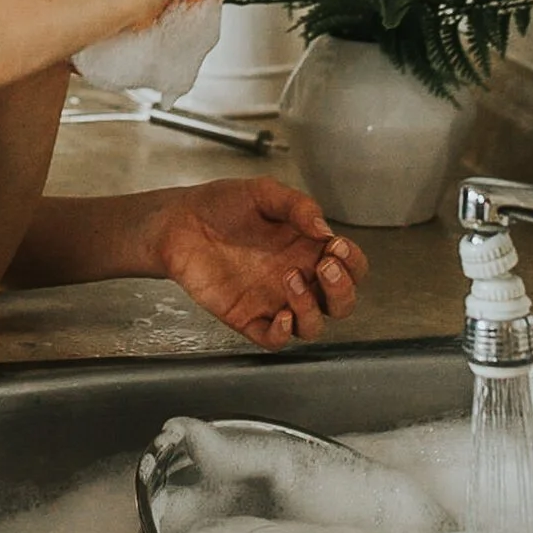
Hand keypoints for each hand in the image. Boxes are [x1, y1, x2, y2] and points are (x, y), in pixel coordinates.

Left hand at [150, 177, 367, 349]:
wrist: (178, 222)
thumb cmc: (221, 205)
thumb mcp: (263, 193)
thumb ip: (297, 206)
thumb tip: (324, 229)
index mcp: (308, 249)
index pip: (351, 267)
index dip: (353, 262)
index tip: (336, 245)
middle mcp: (298, 278)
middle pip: (340, 302)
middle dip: (342, 289)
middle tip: (325, 265)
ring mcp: (273, 301)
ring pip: (312, 326)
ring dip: (311, 309)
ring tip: (291, 278)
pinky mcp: (247, 317)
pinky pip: (274, 340)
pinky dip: (282, 334)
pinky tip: (279, 315)